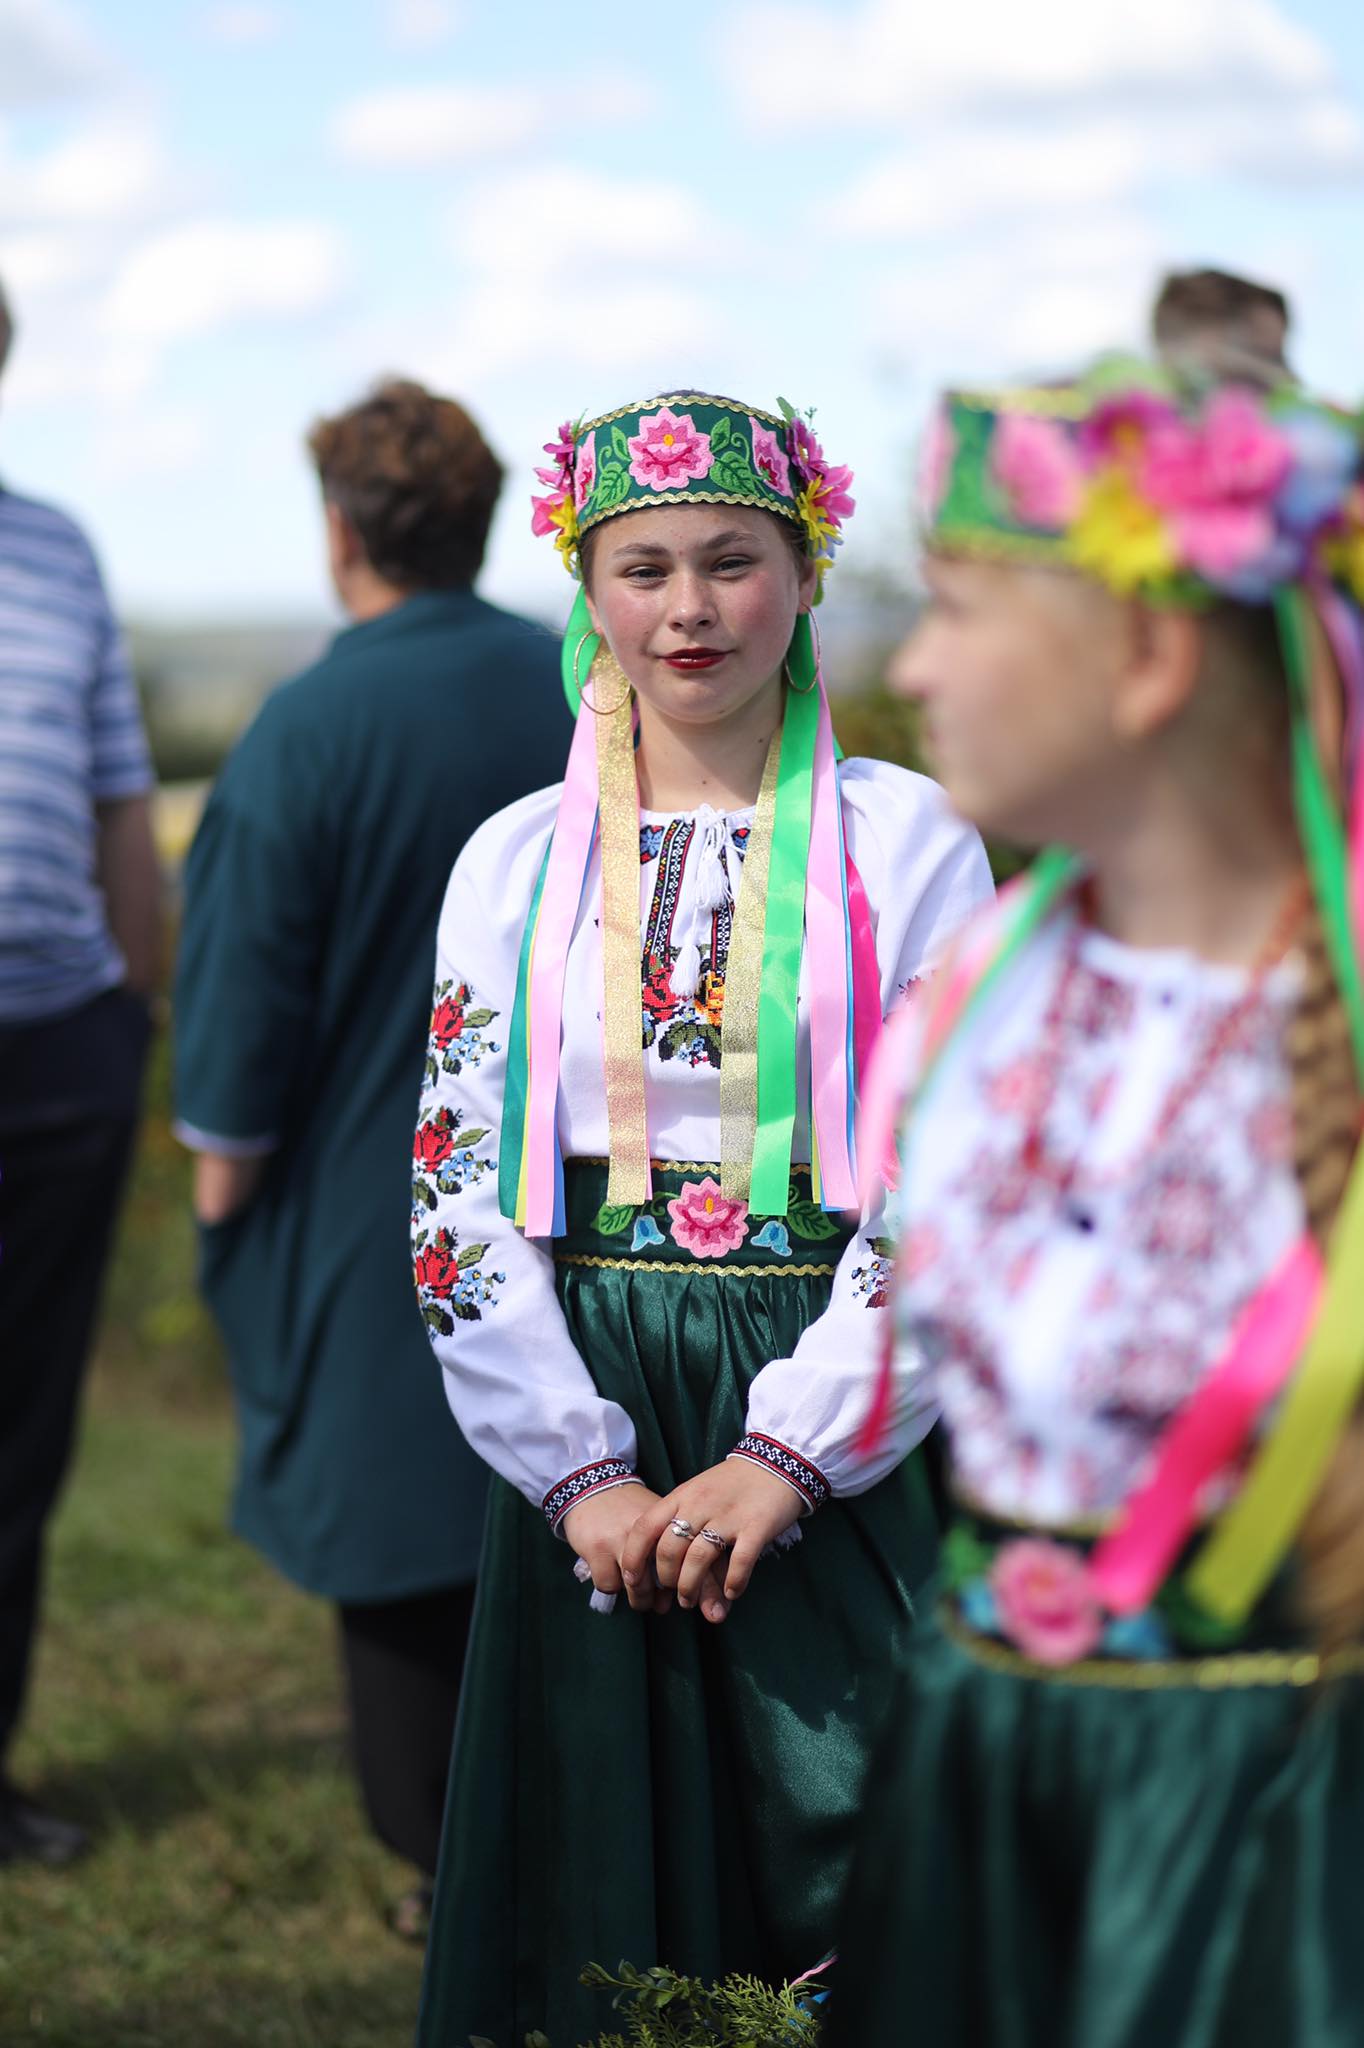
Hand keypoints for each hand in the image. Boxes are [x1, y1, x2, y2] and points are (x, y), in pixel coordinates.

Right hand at [562, 1486, 670, 1611]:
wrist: (592, 1487)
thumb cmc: (627, 1510)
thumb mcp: (654, 1521)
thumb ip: (667, 1554)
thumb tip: (670, 1599)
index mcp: (666, 1523)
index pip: (683, 1563)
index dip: (681, 1584)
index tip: (674, 1592)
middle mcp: (647, 1532)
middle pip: (661, 1580)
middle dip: (657, 1598)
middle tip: (654, 1602)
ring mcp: (622, 1539)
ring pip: (635, 1587)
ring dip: (636, 1598)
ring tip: (635, 1596)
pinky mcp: (598, 1548)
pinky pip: (609, 1584)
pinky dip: (610, 1585)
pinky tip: (611, 1576)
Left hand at [620, 1460, 802, 1625]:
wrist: (775, 1463)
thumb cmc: (732, 1483)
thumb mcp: (697, 1490)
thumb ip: (679, 1516)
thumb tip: (659, 1556)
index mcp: (682, 1495)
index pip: (646, 1527)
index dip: (634, 1557)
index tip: (632, 1580)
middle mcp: (700, 1505)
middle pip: (670, 1549)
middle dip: (666, 1580)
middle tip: (673, 1594)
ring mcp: (729, 1515)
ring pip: (699, 1559)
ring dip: (691, 1588)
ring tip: (690, 1601)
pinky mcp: (757, 1526)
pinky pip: (740, 1561)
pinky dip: (733, 1582)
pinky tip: (730, 1592)